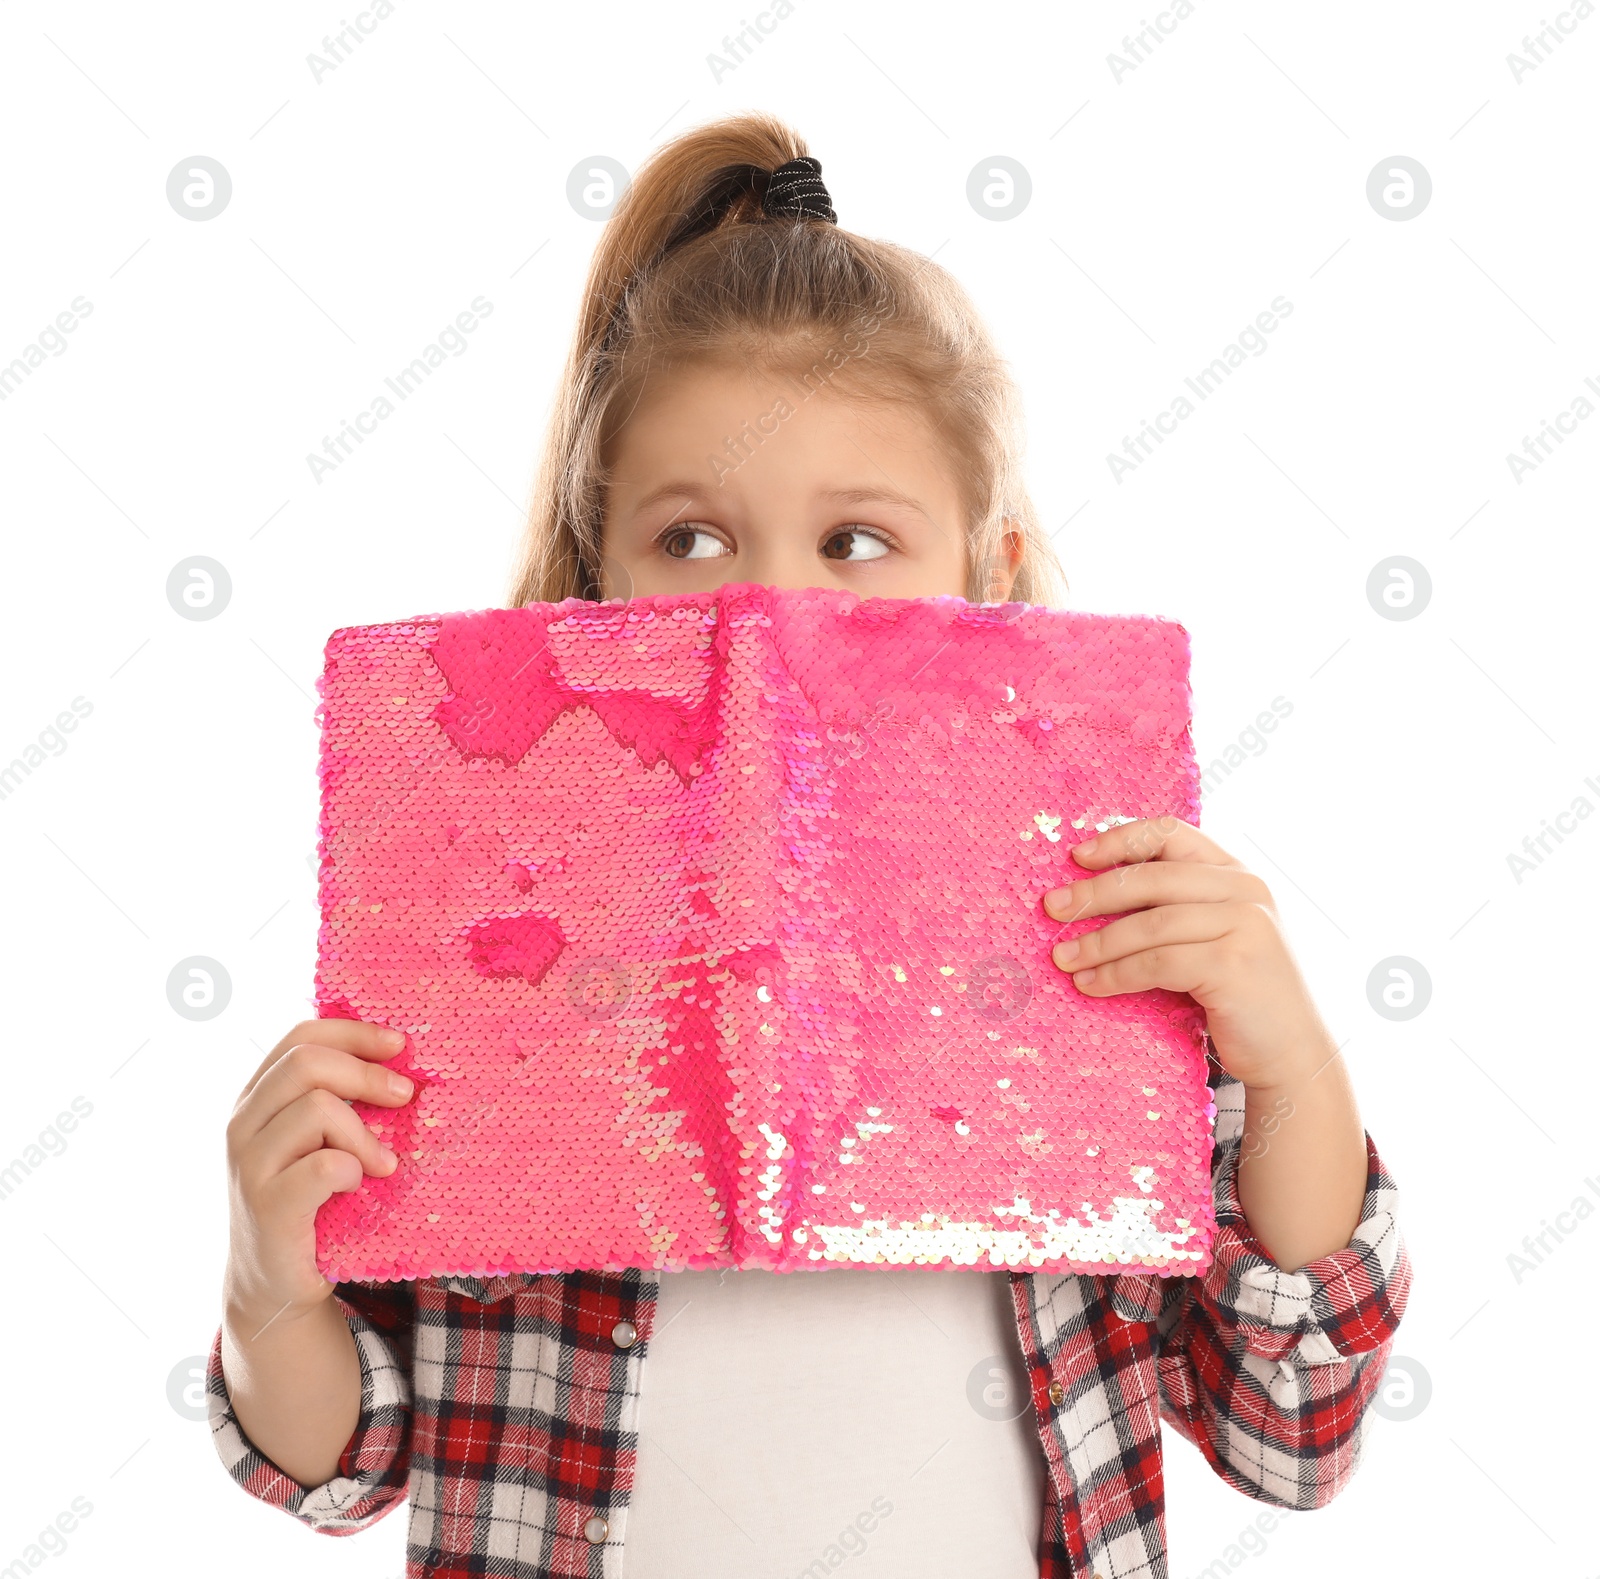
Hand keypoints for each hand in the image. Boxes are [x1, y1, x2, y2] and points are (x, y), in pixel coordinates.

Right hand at [223, 1018, 413, 1334]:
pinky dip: (353, 1170)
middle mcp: (243, 1124)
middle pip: (307, 1062)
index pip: (300, 1036)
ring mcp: (249, 1165)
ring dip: (364, 1133)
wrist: (276, 1283)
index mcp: (257, 1098)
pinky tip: (356, 1186)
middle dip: (367, 1074)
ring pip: (316, 1108)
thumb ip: (338, 1097)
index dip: (354, 1032)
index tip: (399, 1045)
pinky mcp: (266, 1206)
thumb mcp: (318, 1138)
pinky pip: (323, 1165)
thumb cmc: (311, 1199)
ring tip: (383, 1164)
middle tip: (406, 1096)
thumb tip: (399, 1054)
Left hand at [1041, 816, 1336, 1091]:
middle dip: (1094, 893)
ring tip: (1062, 957)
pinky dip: (1116, 973)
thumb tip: (1092, 892)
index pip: (1170, 833)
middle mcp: (1245, 890)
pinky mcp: (1233, 965)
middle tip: (1052, 908)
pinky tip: (1090, 984)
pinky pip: (1157, 962)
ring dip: (1097, 942)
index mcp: (1237, 872)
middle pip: (1151, 878)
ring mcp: (1244, 925)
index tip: (1078, 857)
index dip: (1120, 840)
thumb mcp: (1216, 933)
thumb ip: (1178, 905)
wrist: (1293, 1052)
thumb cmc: (1241, 993)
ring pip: (1149, 923)